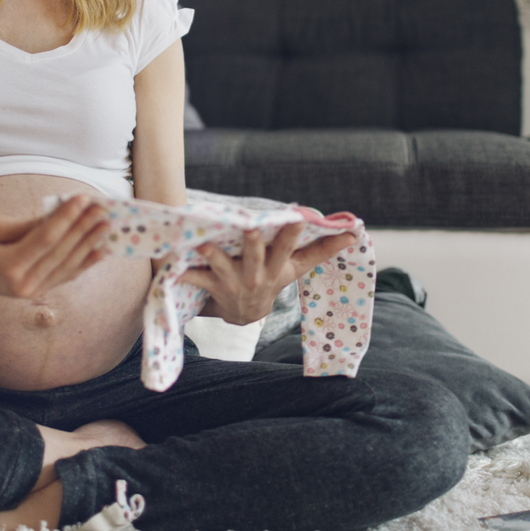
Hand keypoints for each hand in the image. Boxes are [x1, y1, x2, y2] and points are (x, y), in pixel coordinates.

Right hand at [0, 195, 110, 297]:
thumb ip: (27, 224)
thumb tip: (59, 215)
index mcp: (8, 266)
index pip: (46, 238)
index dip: (67, 217)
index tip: (83, 198)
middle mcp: (23, 284)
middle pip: (61, 252)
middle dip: (84, 228)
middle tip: (102, 209)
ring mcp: (32, 292)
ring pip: (68, 266)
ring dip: (89, 244)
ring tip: (106, 226)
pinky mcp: (37, 293)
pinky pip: (65, 276)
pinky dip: (84, 263)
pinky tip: (101, 252)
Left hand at [182, 223, 356, 325]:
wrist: (244, 314)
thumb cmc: (273, 279)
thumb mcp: (297, 268)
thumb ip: (322, 250)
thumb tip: (355, 232)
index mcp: (277, 268)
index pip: (290, 249)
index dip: (293, 234)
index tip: (297, 216)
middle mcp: (256, 276)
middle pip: (255, 256)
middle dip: (253, 242)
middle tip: (252, 227)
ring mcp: (233, 282)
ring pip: (222, 266)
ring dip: (213, 256)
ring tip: (203, 244)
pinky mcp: (211, 287)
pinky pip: (196, 280)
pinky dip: (184, 273)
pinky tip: (174, 266)